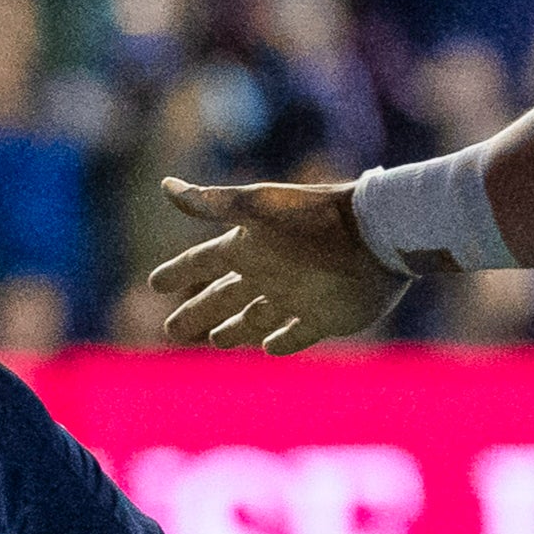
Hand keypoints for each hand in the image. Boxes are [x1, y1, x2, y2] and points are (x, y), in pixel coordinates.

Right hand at [148, 179, 407, 351]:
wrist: (376, 235)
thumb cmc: (314, 219)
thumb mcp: (258, 208)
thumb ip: (213, 203)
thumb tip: (166, 186)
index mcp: (251, 245)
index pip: (204, 261)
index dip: (181, 271)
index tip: (156, 282)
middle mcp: (270, 271)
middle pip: (224, 296)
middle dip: (199, 311)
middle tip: (173, 328)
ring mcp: (297, 296)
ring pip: (256, 318)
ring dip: (235, 329)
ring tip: (215, 339)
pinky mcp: (325, 317)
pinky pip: (297, 335)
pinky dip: (281, 342)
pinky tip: (268, 347)